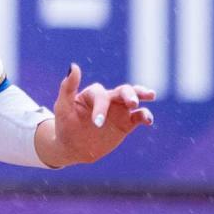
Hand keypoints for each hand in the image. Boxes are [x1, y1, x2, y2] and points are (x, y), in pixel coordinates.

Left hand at [38, 63, 154, 166]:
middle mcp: (108, 99)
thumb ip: (68, 87)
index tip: (97, 123)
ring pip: (134, 99)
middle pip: (122, 90)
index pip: (101, 94)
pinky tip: (149, 120)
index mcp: (92, 94)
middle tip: (132, 102)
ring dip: (141, 95)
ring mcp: (118, 111)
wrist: (73, 147)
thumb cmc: (65, 124)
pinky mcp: (126, 124)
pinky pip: (138, 117)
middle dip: (129, 94)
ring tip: (150, 95)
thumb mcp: (63, 107)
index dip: (101, 107)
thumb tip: (74, 66)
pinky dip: (145, 116)